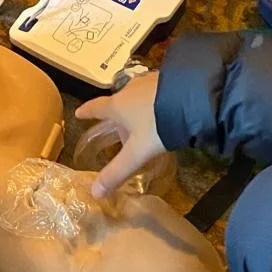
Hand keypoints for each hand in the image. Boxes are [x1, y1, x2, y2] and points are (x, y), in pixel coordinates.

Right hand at [74, 72, 163, 196]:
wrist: (192, 98)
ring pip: (137, 96)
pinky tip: (165, 109)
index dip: (87, 111)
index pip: (96, 108)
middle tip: (122, 131)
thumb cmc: (158, 125)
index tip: (79, 113)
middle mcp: (130, 89)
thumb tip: (94, 193)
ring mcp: (150, 81)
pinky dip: (154, 101)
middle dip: (118, 115)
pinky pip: (155, 91)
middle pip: (119, 103)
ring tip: (145, 122)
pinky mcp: (168, 78)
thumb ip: (117, 171)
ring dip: (138, 107)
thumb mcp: (137, 152)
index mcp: (118, 105)